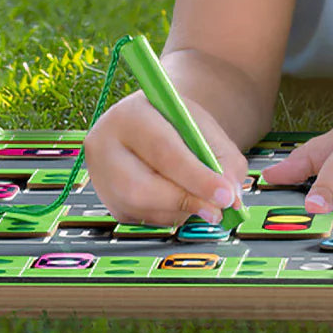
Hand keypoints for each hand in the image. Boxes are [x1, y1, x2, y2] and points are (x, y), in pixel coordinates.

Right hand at [83, 89, 247, 225]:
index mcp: (130, 114)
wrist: (157, 122)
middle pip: (140, 187)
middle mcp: (105, 145)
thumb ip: (224, 160)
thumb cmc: (183, 124)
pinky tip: (183, 197)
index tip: (225, 195)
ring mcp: (101, 177)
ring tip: (205, 199)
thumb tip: (231, 200)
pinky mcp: (109, 201)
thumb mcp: (207, 129)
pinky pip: (143, 218)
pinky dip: (171, 214)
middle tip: (219, 210)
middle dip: (185, 201)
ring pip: (141, 208)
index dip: (195, 177)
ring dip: (180, 211)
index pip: (162, 150)